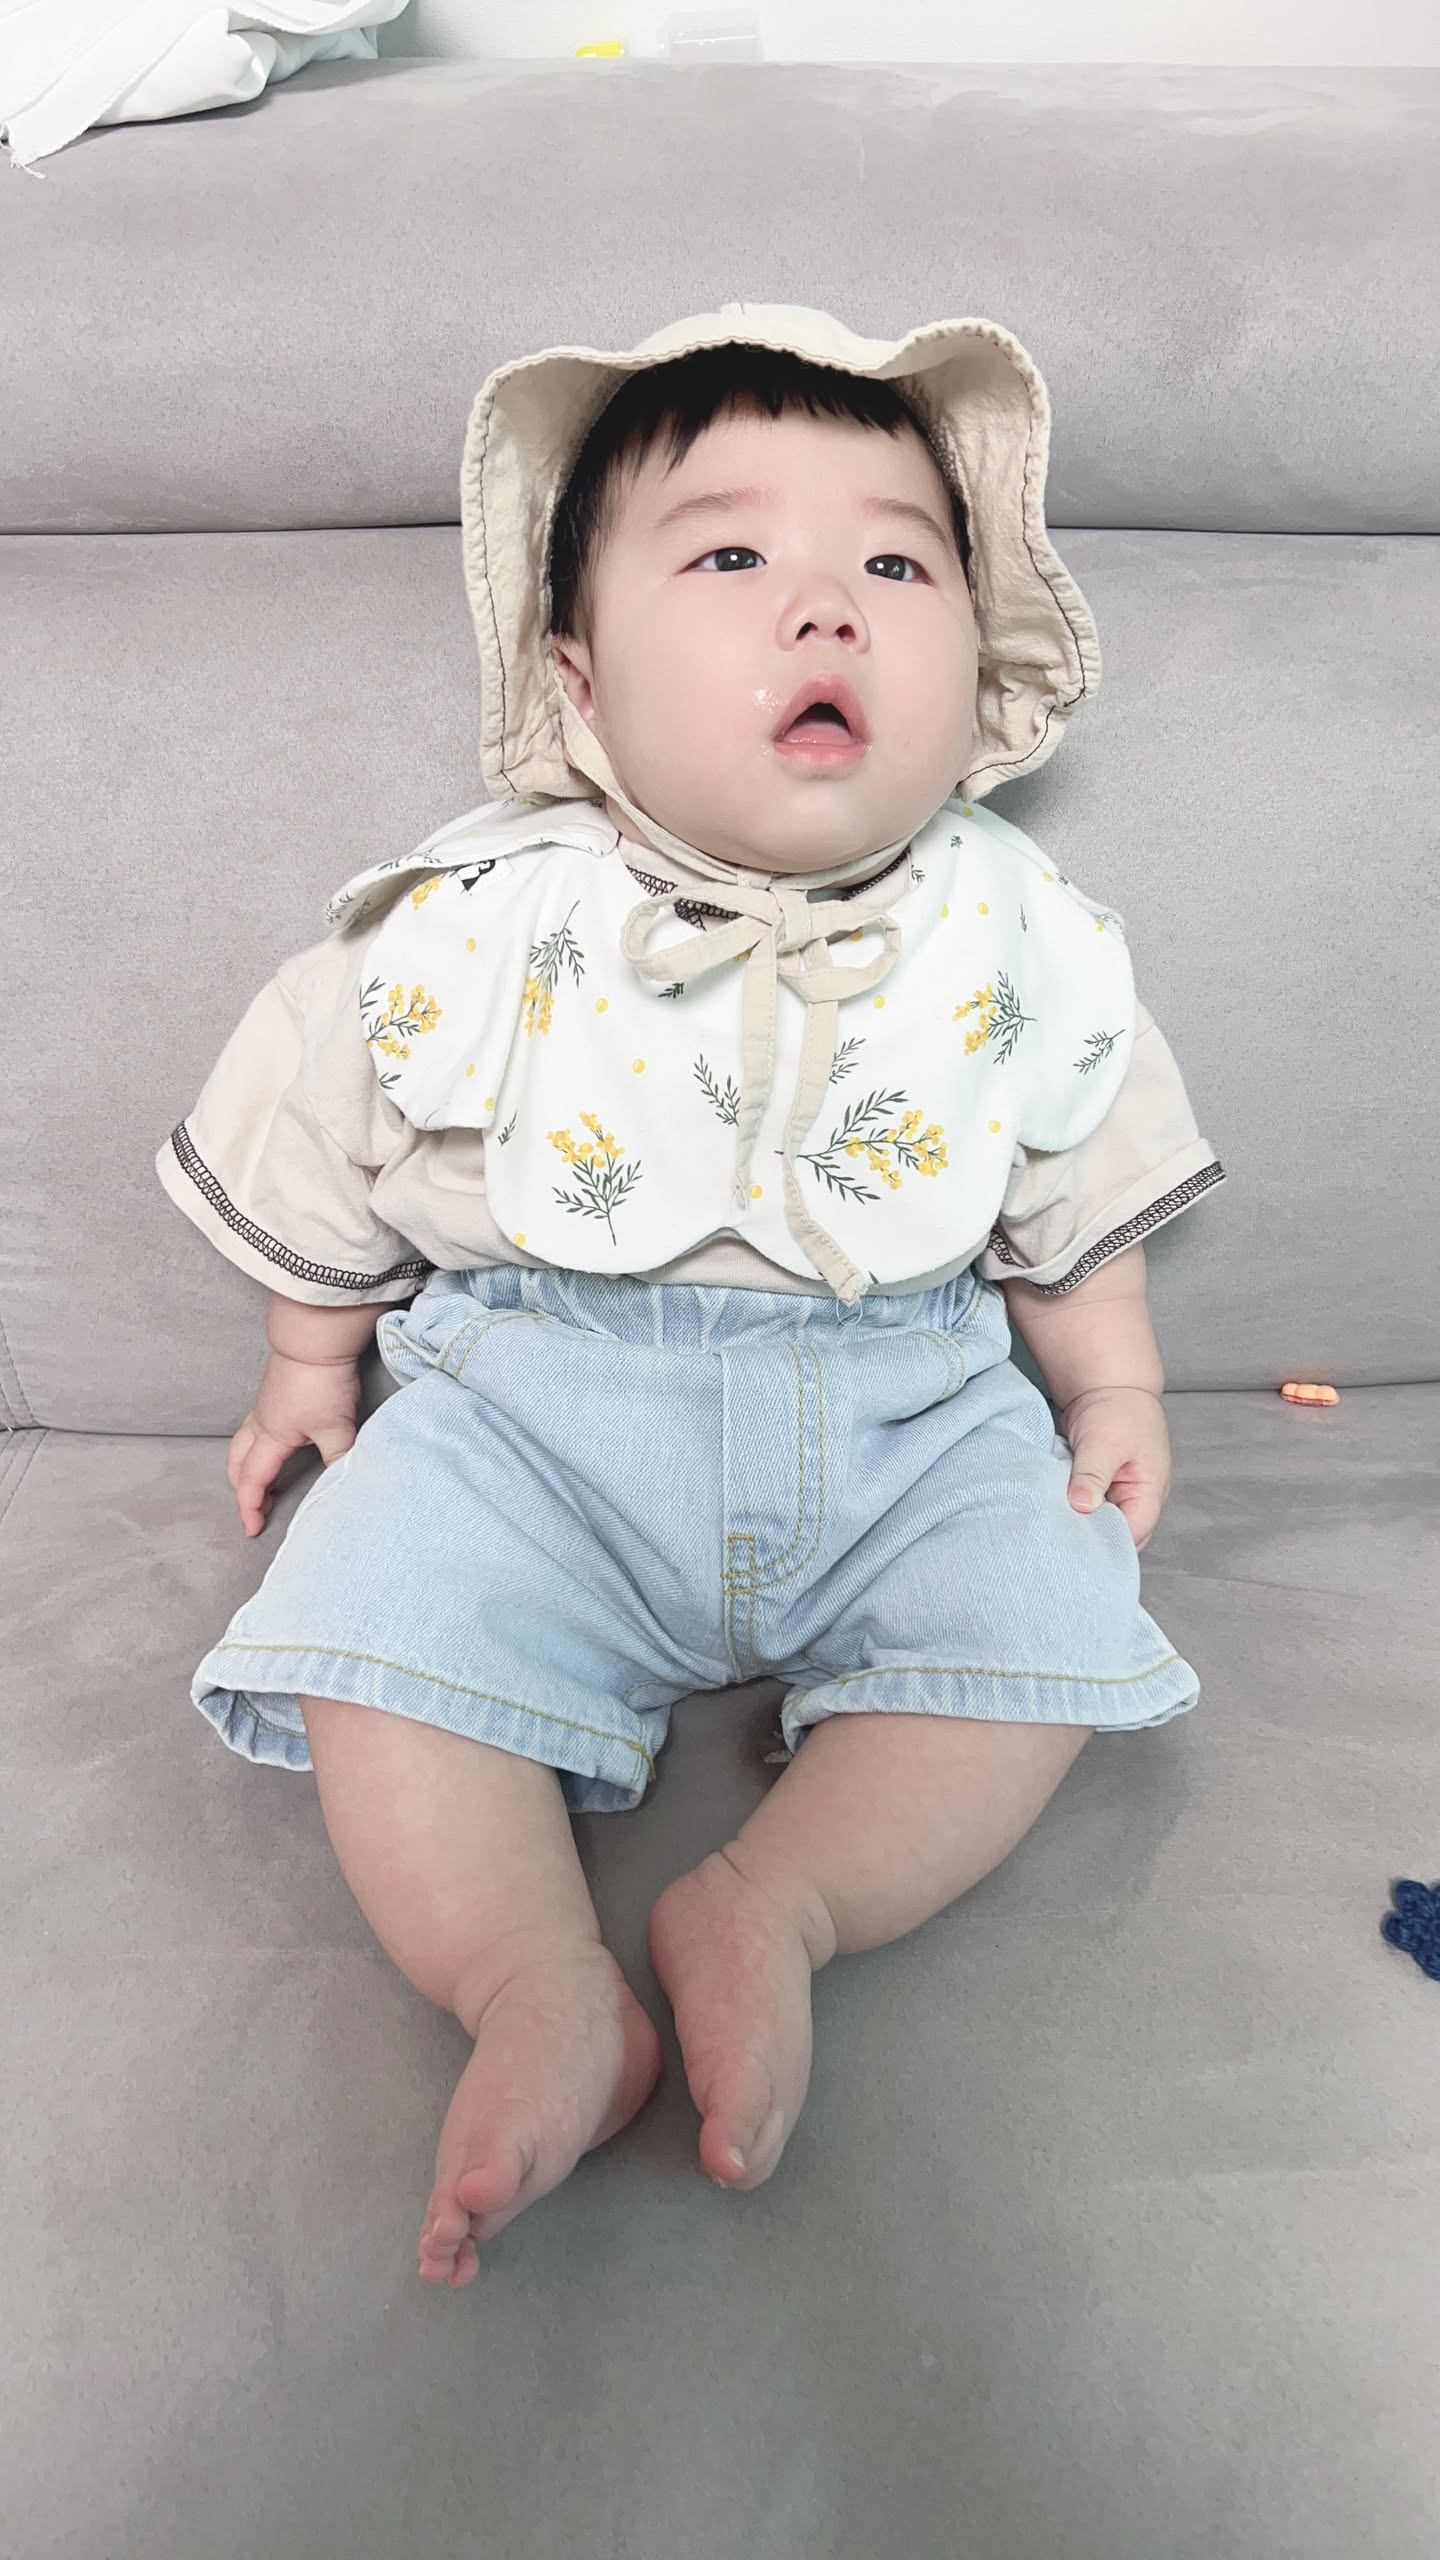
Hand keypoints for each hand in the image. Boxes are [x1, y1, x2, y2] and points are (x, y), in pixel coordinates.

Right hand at [227, 1350, 361, 1537]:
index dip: (250, 1507)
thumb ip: (339, 1459)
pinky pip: (254, 1427)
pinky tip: (274, 1444)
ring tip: (259, 1482)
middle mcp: (261, 1423)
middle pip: (238, 1463)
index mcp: (271, 1437)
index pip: (253, 1481)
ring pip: (242, 1444)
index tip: (253, 1529)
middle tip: (255, 1509)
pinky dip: (255, 1445)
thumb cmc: (321, 1381)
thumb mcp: (336, 1428)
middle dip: (242, 1489)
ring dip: (244, 1467)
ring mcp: (264, 1406)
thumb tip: (344, 1483)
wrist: (315, 1339)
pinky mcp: (272, 1393)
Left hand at [1059, 1384, 1170, 1552]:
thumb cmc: (1117, 1409)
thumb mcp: (1103, 1443)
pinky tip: (1056, 1507)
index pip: (1134, 1532)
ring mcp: (1119, 1493)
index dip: (1108, 1541)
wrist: (1107, 1385)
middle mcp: (1138, 1497)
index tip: (1077, 1541)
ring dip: (1082, 1521)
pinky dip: (1074, 1508)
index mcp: (1150, 1490)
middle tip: (1062, 1534)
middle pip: (1119, 1534)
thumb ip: (1093, 1477)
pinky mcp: (1101, 1487)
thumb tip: (1082, 1508)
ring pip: (1102, 1522)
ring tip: (1057, 1521)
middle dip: (1093, 1536)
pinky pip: (1089, 1507)